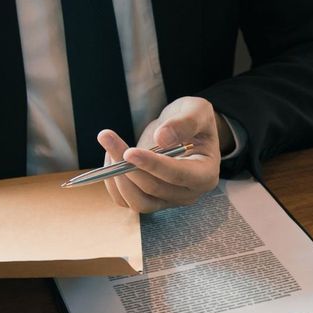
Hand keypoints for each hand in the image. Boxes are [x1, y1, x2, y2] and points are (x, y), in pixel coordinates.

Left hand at [98, 96, 230, 212]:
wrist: (185, 132)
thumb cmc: (194, 121)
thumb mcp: (197, 110)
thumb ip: (184, 122)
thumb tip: (161, 139)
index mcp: (205, 174)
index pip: (178, 175)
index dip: (153, 165)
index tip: (129, 152)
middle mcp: (188, 194)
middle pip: (154, 189)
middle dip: (127, 165)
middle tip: (107, 136)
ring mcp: (168, 200)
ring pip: (138, 202)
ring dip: (117, 176)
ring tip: (109, 145)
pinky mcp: (149, 200)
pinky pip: (126, 200)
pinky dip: (113, 182)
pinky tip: (111, 156)